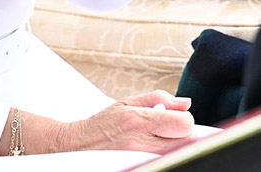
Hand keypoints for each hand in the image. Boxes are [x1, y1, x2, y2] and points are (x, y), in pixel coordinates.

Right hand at [0, 91, 194, 155]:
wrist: (78, 146)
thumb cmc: (103, 124)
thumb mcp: (126, 102)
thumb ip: (158, 99)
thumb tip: (186, 103)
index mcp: (139, 120)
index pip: (184, 124)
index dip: (185, 120)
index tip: (176, 118)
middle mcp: (142, 143)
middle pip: (187, 142)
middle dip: (183, 133)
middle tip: (170, 129)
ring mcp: (141, 160)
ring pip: (178, 154)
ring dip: (176, 145)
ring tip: (162, 140)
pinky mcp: (139, 166)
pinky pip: (166, 161)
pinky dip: (167, 154)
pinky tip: (156, 150)